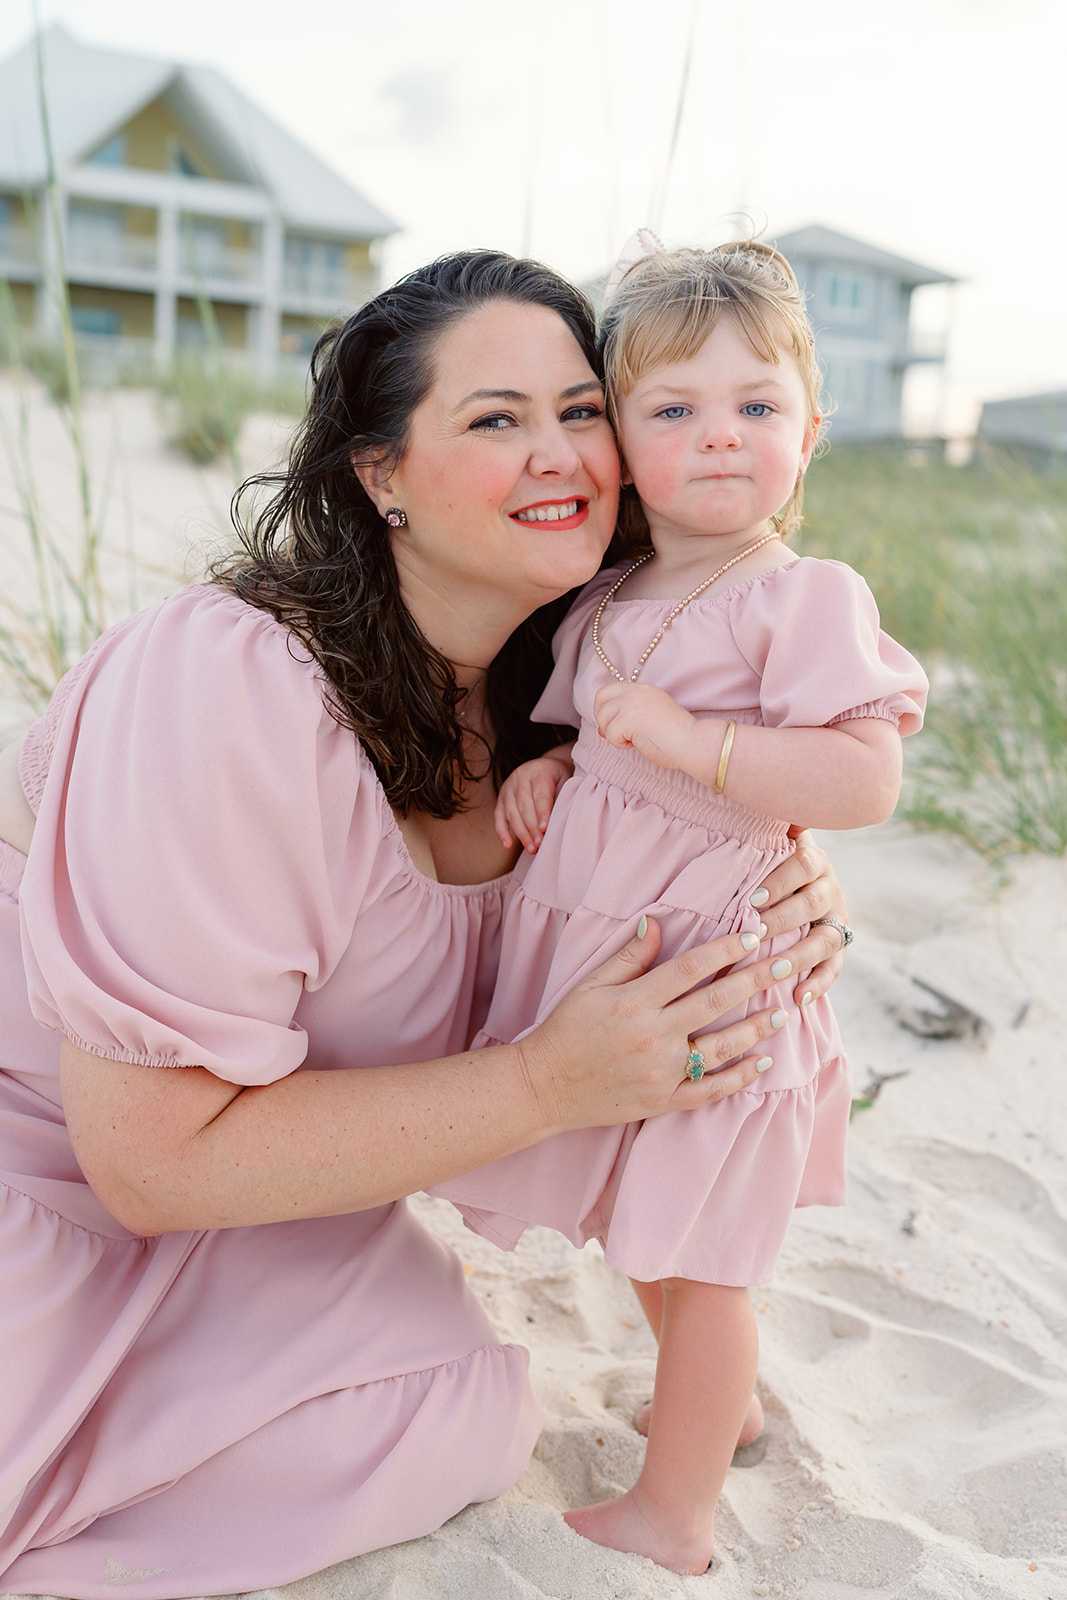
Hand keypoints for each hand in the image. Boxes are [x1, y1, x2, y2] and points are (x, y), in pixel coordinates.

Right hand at [495, 755, 573, 852]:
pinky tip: (507, 845)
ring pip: (511, 812)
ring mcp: (508, 787)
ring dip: (520, 832)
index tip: (545, 829)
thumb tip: (558, 822)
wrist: (548, 766)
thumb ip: (561, 798)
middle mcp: (521, 776)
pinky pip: (498, 816)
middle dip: (531, 827)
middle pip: (524, 805)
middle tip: (539, 843)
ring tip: (531, 848)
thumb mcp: (566, 782)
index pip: (540, 794)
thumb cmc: (559, 778)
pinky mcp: (501, 797)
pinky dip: (502, 831)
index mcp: (539, 771)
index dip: (542, 812)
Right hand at [518, 917, 791, 1135]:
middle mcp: (653, 1035)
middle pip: (716, 1002)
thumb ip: (628, 957)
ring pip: (721, 1046)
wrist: (544, 1086)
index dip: (725, 950)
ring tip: (783, 1011)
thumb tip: (655, 922)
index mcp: (636, 1001)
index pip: (691, 968)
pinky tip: (762, 1062)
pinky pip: (710, 1090)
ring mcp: (661, 1072)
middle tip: (786, 963)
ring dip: (756, 1027)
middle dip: (756, 980)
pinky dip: (739, 1077)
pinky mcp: (663, 1101)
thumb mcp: (590, 985)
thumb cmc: (565, 1029)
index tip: (753, 935)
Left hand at [593, 683, 694, 771]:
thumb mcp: (649, 720)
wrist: (692, 742)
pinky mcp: (629, 718)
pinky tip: (636, 744)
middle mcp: (636, 691)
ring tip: (632, 740)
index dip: (605, 708)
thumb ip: (627, 718)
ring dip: (613, 733)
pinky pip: (610, 734)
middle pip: (600, 698)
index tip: (614, 724)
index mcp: (644, 690)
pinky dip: (620, 744)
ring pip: (603, 718)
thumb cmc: (676, 738)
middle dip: (602, 718)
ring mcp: (632, 703)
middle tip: (617, 734)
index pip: (610, 690)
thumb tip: (601, 730)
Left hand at [749, 827, 848, 1005]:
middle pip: (811, 903)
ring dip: (801, 955)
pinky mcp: (839, 945)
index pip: (799, 865)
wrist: (801, 879)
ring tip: (777, 969)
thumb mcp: (768, 839)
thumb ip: (762, 823)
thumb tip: (742, 784)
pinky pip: (835, 966)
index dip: (778, 881)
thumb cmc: (769, 858)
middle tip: (756, 933)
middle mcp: (828, 886)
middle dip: (783, 919)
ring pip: (825, 938)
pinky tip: (800, 998)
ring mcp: (836, 917)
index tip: (751, 898)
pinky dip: (819, 983)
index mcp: (811, 858)